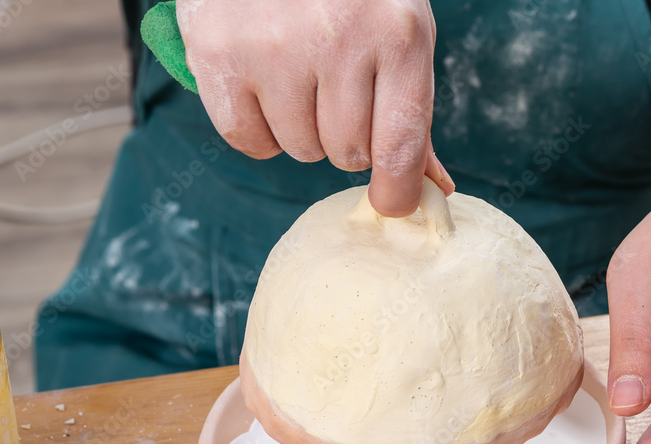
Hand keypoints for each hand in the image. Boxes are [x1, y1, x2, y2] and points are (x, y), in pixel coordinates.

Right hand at [177, 0, 453, 215]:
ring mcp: (273, 47)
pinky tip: (264, 84)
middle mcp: (336, 40)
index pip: (399, 147)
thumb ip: (413, 113)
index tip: (393, 203)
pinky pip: (249, 140)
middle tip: (337, 90)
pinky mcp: (218, 53)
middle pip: (347, 154)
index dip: (398, 191)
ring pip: (299, 149)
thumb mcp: (399, 33)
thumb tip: (433, 188)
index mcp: (397, 34)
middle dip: (346, 136)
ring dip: (302, 128)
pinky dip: (258, 127)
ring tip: (298, 74)